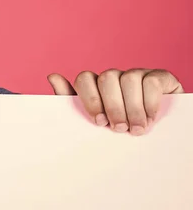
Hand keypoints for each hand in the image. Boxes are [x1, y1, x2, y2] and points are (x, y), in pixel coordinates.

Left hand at [47, 68, 183, 135]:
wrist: (159, 139)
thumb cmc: (121, 129)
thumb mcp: (96, 122)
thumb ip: (72, 102)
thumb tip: (52, 76)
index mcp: (97, 85)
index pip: (84, 79)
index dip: (90, 99)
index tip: (99, 122)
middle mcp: (116, 76)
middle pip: (106, 77)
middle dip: (112, 106)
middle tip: (119, 129)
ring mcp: (137, 74)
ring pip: (128, 79)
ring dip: (132, 108)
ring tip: (136, 129)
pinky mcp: (160, 77)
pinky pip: (151, 81)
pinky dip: (150, 102)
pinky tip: (151, 118)